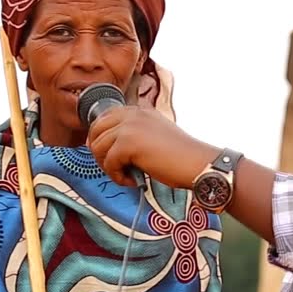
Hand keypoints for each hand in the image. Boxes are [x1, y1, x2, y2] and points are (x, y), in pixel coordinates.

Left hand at [86, 105, 215, 189]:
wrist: (197, 164)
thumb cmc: (180, 157)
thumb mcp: (155, 135)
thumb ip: (135, 134)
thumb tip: (108, 147)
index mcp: (139, 111)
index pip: (104, 117)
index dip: (99, 137)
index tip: (105, 154)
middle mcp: (132, 114)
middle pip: (95, 130)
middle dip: (99, 152)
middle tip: (113, 168)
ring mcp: (129, 127)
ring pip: (98, 147)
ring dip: (108, 167)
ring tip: (126, 176)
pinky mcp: (128, 143)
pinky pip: (109, 162)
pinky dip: (117, 176)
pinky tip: (132, 180)